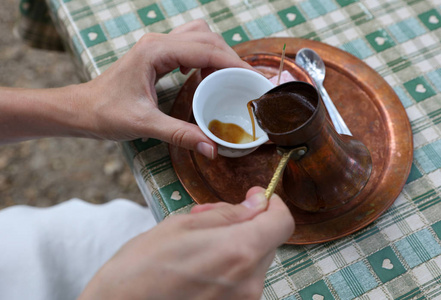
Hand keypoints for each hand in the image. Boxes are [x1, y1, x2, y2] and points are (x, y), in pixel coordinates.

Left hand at [79, 19, 252, 158]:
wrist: (81, 109)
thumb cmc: (105, 113)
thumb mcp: (144, 125)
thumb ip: (181, 134)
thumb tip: (212, 148)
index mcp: (155, 52)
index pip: (206, 50)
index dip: (233, 63)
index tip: (252, 78)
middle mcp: (158, 42)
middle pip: (207, 38)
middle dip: (230, 58)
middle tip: (245, 82)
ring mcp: (156, 45)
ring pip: (199, 36)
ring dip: (218, 53)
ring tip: (229, 78)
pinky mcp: (156, 54)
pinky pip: (189, 45)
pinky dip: (205, 56)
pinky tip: (207, 75)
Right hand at [79, 187, 294, 299]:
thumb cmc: (142, 266)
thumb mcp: (183, 225)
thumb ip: (228, 214)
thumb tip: (257, 203)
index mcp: (240, 251)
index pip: (282, 222)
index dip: (272, 205)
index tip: (256, 198)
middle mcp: (250, 282)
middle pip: (268, 241)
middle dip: (246, 224)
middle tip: (211, 219)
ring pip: (254, 261)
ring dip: (235, 245)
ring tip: (199, 245)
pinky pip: (243, 281)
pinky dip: (230, 267)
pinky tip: (201, 265)